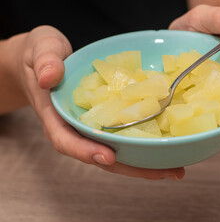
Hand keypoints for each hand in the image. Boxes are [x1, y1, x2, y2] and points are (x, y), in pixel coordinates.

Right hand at [13, 25, 183, 179]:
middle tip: (168, 173)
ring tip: (176, 170)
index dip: (86, 152)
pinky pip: (125, 136)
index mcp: (56, 116)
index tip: (108, 157)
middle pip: (101, 157)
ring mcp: (93, 127)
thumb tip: (49, 77)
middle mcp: (76, 128)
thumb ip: (45, 61)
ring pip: (117, 152)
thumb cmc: (41, 52)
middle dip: (132, 169)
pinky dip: (145, 145)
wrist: (47, 58)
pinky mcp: (107, 120)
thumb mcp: (41, 48)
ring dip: (145, 164)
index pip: (67, 140)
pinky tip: (168, 146)